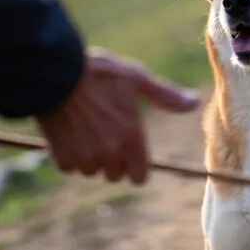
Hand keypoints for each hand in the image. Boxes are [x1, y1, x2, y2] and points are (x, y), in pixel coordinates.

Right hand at [36, 47, 198, 185]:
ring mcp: (85, 156)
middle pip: (114, 175)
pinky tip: (68, 133)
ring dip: (89, 158)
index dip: (136, 166)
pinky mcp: (61, 155)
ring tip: (85, 130)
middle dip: (112, 161)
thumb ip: (165, 96)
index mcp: (132, 137)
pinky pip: (69, 166)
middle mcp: (110, 152)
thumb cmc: (101, 73)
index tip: (130, 153)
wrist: (56, 72)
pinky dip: (68, 155)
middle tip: (105, 134)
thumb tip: (192, 103)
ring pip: (91, 171)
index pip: (140, 177)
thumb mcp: (137, 78)